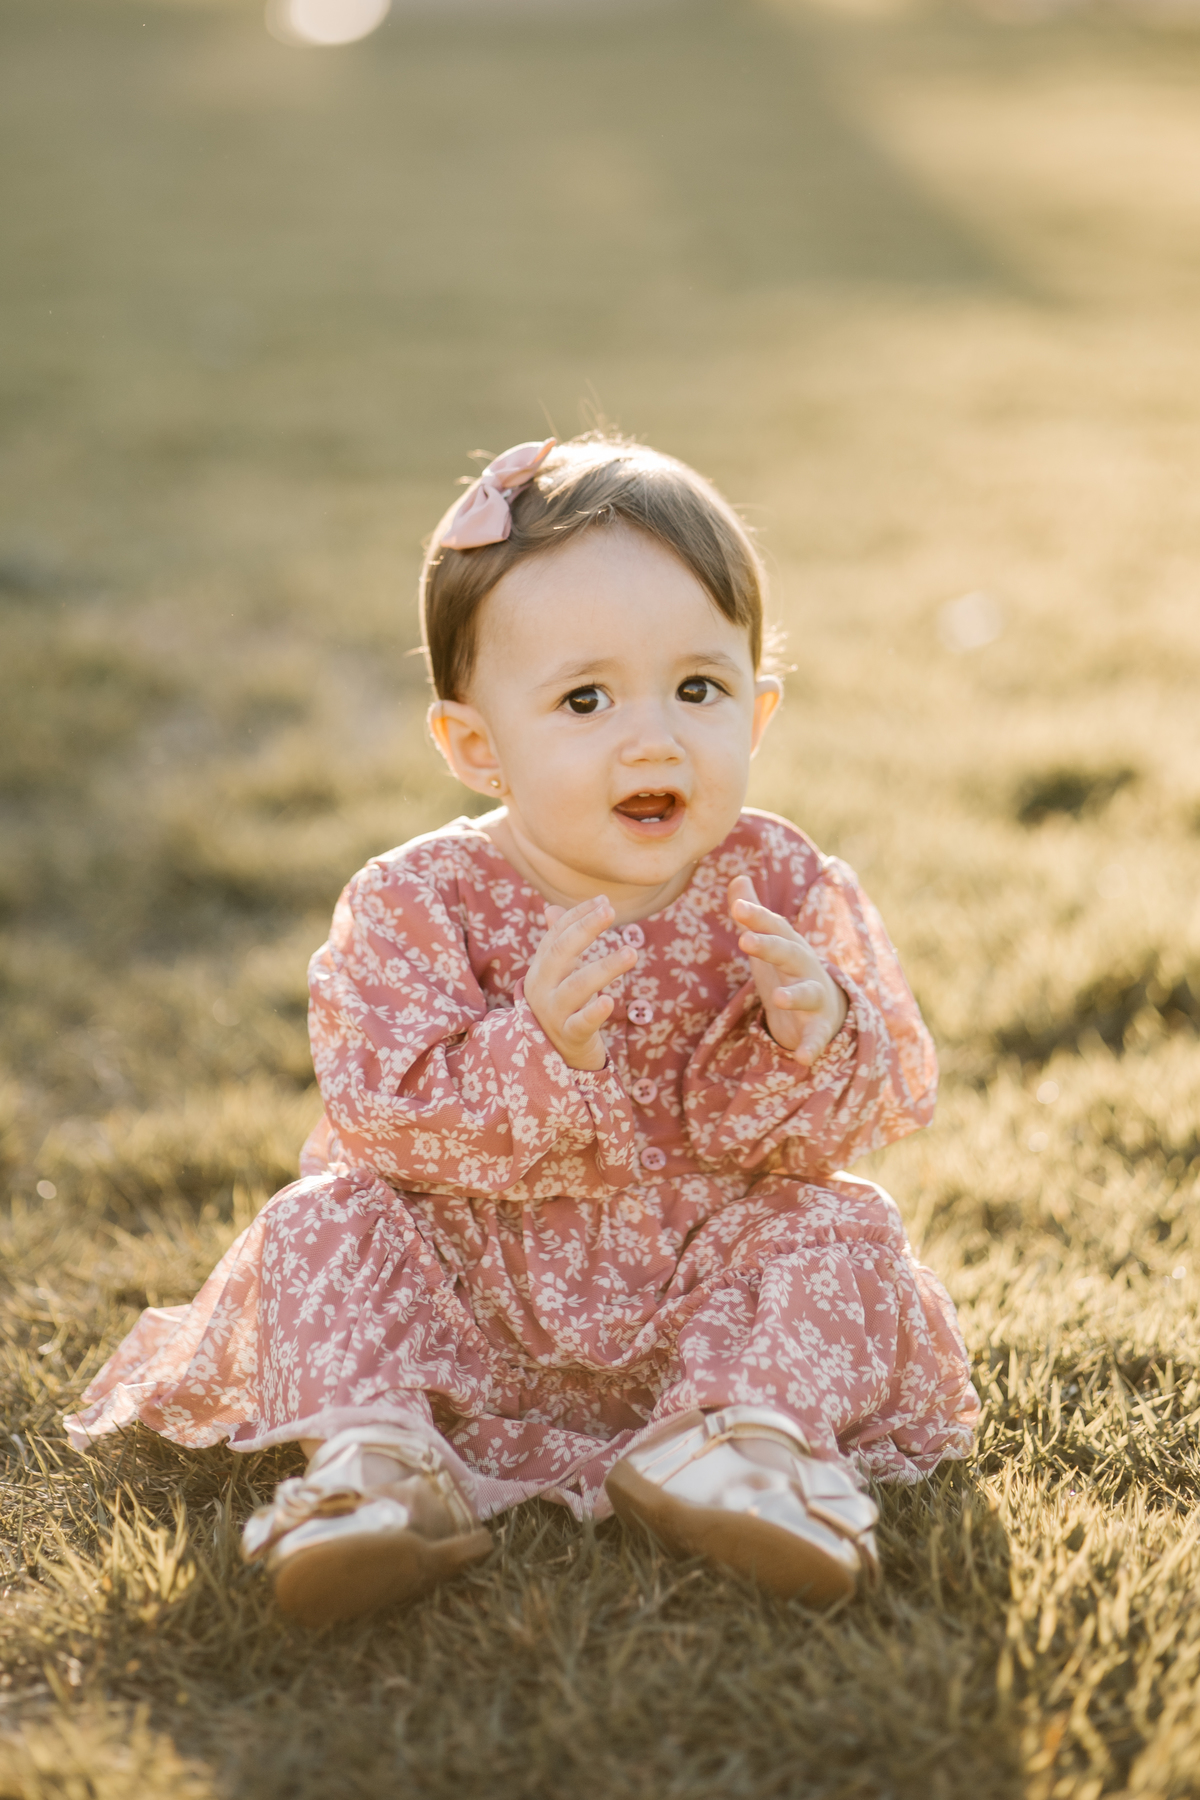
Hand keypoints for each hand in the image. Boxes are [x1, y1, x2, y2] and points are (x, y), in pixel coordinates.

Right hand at [524, 896, 637, 1070]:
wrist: (552, 1053)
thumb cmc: (559, 1004)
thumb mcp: (555, 973)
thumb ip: (556, 941)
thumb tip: (551, 906)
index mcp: (541, 967)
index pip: (556, 934)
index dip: (578, 916)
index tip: (604, 901)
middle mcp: (543, 986)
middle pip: (561, 952)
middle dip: (584, 929)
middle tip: (610, 911)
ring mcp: (554, 1012)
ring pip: (577, 986)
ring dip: (604, 967)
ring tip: (631, 953)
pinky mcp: (569, 1035)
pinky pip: (581, 1023)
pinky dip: (594, 1012)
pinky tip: (609, 1000)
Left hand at [728, 875, 847, 1065]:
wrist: (827, 1008)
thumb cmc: (789, 969)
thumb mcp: (770, 942)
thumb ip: (753, 912)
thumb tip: (737, 877)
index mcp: (790, 945)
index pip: (774, 926)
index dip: (757, 916)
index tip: (737, 907)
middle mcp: (805, 966)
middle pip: (789, 953)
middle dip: (769, 945)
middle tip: (745, 940)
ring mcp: (815, 996)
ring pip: (807, 993)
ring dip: (794, 995)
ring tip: (776, 998)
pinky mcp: (819, 1027)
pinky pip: (817, 1036)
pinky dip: (811, 1046)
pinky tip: (802, 1058)